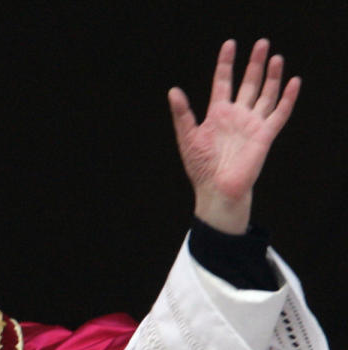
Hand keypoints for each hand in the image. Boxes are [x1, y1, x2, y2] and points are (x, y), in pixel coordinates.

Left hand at [168, 39, 299, 233]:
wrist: (217, 189)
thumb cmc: (200, 167)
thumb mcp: (187, 137)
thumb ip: (182, 114)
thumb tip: (173, 91)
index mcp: (217, 114)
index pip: (223, 82)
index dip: (226, 63)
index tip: (230, 45)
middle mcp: (236, 115)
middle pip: (248, 83)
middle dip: (255, 64)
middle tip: (262, 43)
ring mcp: (252, 124)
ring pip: (265, 94)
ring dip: (272, 76)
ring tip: (276, 57)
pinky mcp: (265, 135)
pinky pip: (279, 113)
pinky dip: (287, 98)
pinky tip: (293, 82)